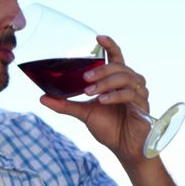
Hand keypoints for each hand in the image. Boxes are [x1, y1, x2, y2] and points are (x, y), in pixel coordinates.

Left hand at [38, 34, 153, 166]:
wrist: (123, 148)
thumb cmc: (109, 127)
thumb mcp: (84, 113)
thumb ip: (65, 104)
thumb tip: (41, 98)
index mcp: (118, 80)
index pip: (117, 57)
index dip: (110, 45)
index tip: (98, 37)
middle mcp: (131, 83)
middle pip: (119, 67)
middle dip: (100, 70)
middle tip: (84, 78)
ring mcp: (139, 93)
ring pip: (125, 78)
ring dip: (106, 83)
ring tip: (90, 92)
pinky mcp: (143, 106)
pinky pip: (130, 94)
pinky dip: (115, 95)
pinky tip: (102, 101)